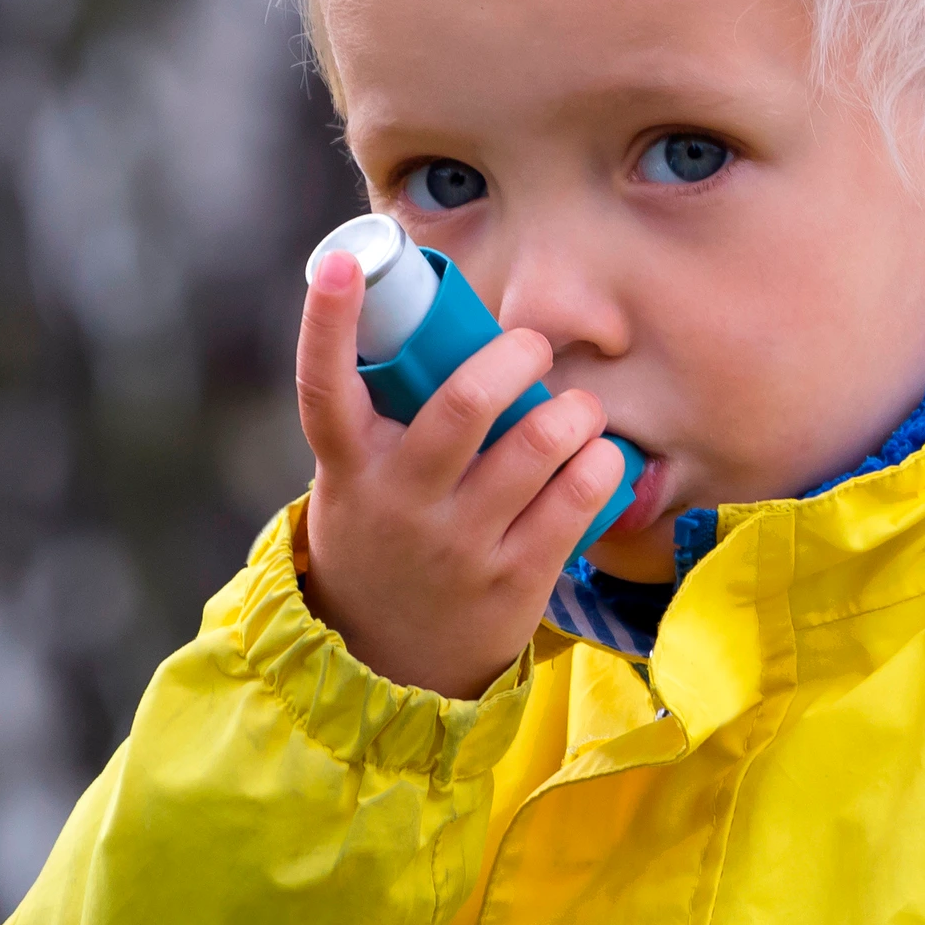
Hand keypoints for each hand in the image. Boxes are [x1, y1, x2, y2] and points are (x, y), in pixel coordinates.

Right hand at [295, 252, 628, 697]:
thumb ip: (389, 416)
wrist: (390, 663)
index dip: (326, 320)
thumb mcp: (358, 480)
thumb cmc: (383, 536)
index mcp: (350, 467)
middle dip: (513, 356)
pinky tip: (599, 455)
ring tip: (577, 408)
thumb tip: (435, 320)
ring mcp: (458, 543)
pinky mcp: (514, 579)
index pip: (325, 386)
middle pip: (462, 406)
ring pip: (536, 447)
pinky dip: (599, 464)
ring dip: (572, 410)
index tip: (341, 261)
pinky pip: (576, 500)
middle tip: (532, 348)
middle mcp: (400, 502)